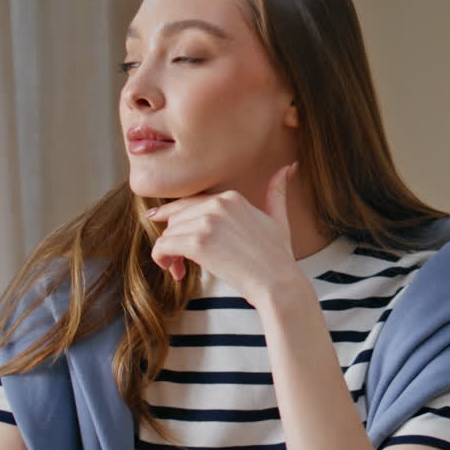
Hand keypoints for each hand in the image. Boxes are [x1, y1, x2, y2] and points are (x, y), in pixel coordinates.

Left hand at [147, 163, 305, 306]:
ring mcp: (207, 222)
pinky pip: (162, 246)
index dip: (180, 222)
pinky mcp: (198, 243)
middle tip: (181, 261)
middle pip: (177, 218)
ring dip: (169, 253)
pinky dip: (161, 259)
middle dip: (175, 239)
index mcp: (231, 197)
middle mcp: (218, 204)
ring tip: (179, 269)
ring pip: (168, 233)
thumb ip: (277, 193)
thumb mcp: (279, 219)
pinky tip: (175, 270)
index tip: (172, 236)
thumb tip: (289, 167)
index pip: (191, 205)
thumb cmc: (278, 257)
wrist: (279, 283)